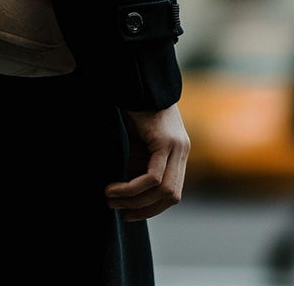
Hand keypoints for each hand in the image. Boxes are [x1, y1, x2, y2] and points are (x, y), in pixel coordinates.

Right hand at [104, 102, 188, 221]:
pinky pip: (153, 177)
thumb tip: (128, 194)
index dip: (152, 209)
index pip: (173, 193)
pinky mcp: (166, 141)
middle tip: (118, 209)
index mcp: (178, 152)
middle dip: (144, 209)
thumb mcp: (136, 142)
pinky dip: (133, 188)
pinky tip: (114, 187)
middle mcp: (182, 151)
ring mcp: (177, 146)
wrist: (136, 79)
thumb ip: (138, 165)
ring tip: (110, 198)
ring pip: (163, 190)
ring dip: (135, 200)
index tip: (129, 214)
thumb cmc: (133, 108)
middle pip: (172, 197)